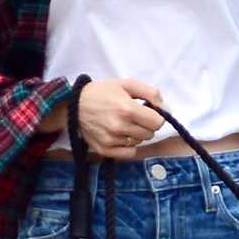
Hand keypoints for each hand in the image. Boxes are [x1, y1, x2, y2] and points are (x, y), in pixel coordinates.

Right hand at [46, 77, 166, 154]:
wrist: (74, 104)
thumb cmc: (102, 92)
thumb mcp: (127, 84)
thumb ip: (150, 93)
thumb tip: (164, 108)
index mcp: (127, 109)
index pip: (158, 123)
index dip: (156, 116)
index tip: (148, 112)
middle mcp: (120, 126)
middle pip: (150, 134)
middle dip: (146, 125)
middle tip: (134, 117)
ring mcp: (111, 140)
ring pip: (139, 143)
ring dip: (136, 135)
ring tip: (124, 124)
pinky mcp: (104, 150)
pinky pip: (129, 154)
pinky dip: (128, 146)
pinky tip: (120, 136)